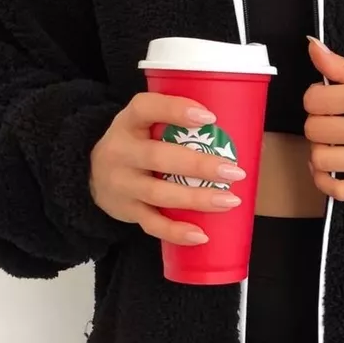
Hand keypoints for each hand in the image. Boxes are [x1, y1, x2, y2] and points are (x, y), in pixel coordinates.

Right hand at [89, 92, 246, 244]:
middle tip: (234, 171)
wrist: (91, 174)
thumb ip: (181, 126)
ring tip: (229, 200)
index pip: (146, 108)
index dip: (175, 110)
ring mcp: (121, 184)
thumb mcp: (145, 125)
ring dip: (196, 198)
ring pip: (158, 193)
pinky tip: (201, 235)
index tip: (210, 118)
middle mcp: (120, 151)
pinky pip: (152, 224)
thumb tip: (252, 142)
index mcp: (128, 122)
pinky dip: (176, 232)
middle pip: (157, 157)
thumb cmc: (136, 144)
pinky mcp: (126, 211)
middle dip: (198, 165)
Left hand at [303, 36, 343, 200]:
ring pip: (320, 159)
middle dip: (317, 123)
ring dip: (319, 151)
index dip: (314, 98)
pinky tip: (328, 169)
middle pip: (314, 129)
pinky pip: (337, 191)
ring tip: (332, 144)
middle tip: (331, 121)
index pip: (314, 100)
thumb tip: (311, 46)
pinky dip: (324, 181)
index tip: (325, 100)